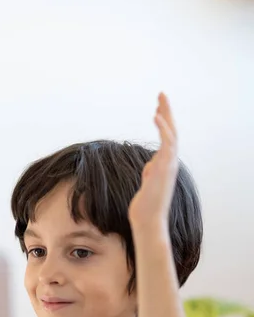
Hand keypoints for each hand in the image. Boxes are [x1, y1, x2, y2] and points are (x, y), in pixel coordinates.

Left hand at [128, 92, 177, 230]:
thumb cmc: (145, 207)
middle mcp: (170, 163)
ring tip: (160, 99)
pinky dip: (163, 128)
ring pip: (172, 134)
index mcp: (165, 166)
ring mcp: (168, 165)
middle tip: (161, 95)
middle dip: (166, 112)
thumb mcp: (146, 185)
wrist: (147, 221)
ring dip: (166, 115)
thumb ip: (150, 173)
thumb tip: (150, 167)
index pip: (166, 139)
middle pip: (171, 132)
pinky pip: (167, 143)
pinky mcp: (164, 167)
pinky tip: (156, 115)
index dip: (163, 123)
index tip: (157, 109)